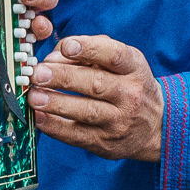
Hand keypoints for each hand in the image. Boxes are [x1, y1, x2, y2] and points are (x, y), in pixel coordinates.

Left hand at [29, 35, 162, 160]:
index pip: (113, 55)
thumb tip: (53, 57)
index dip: (89, 49)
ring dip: (56, 103)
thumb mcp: (121, 61)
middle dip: (63, 77)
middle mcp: (130, 94)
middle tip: (38, 74)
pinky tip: (39, 117)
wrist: (156, 125)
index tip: (67, 47)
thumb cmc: (128, 84)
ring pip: (86, 111)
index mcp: (133, 68)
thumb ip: (89, 50)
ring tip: (34, 97)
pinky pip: (77, 136)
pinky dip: (56, 127)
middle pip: (95, 83)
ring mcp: (119, 121)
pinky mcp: (106, 143)